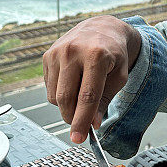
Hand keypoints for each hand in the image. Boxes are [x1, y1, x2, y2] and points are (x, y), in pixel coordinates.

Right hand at [43, 16, 141, 142]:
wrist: (102, 28)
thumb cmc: (114, 54)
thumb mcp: (119, 77)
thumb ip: (105, 101)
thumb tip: (92, 125)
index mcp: (96, 55)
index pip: (87, 96)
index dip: (82, 121)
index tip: (78, 138)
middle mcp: (73, 51)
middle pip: (66, 98)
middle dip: (72, 118)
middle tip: (82, 126)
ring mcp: (57, 52)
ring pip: (54, 96)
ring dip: (67, 106)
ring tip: (82, 96)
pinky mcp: (47, 55)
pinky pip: (49, 87)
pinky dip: (60, 94)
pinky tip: (73, 84)